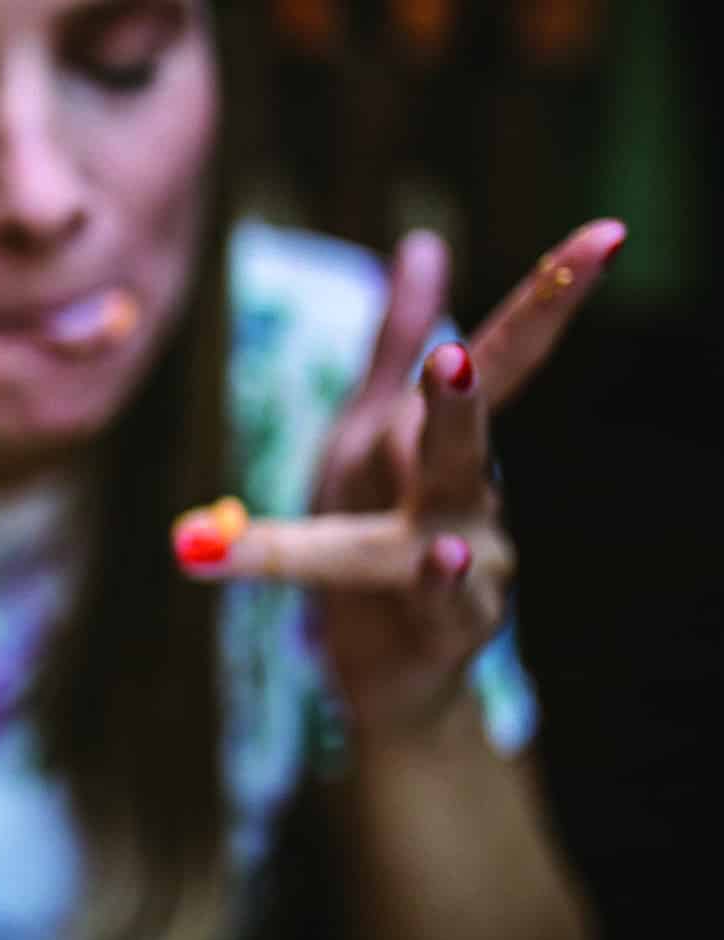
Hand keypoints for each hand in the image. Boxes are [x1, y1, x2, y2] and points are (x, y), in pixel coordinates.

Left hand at [176, 219, 626, 737]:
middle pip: (469, 435)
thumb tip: (424, 244)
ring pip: (454, 516)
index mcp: (440, 443)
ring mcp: (473, 564)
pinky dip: (438, 580)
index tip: (608, 235)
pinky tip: (442, 554)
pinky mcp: (451, 629)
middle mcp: (471, 496)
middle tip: (454, 355)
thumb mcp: (368, 434)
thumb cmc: (373, 538)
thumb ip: (393, 341)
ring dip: (447, 473)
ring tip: (440, 452)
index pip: (499, 362)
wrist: (384, 667)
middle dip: (465, 394)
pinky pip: (441, 602)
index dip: (549, 300)